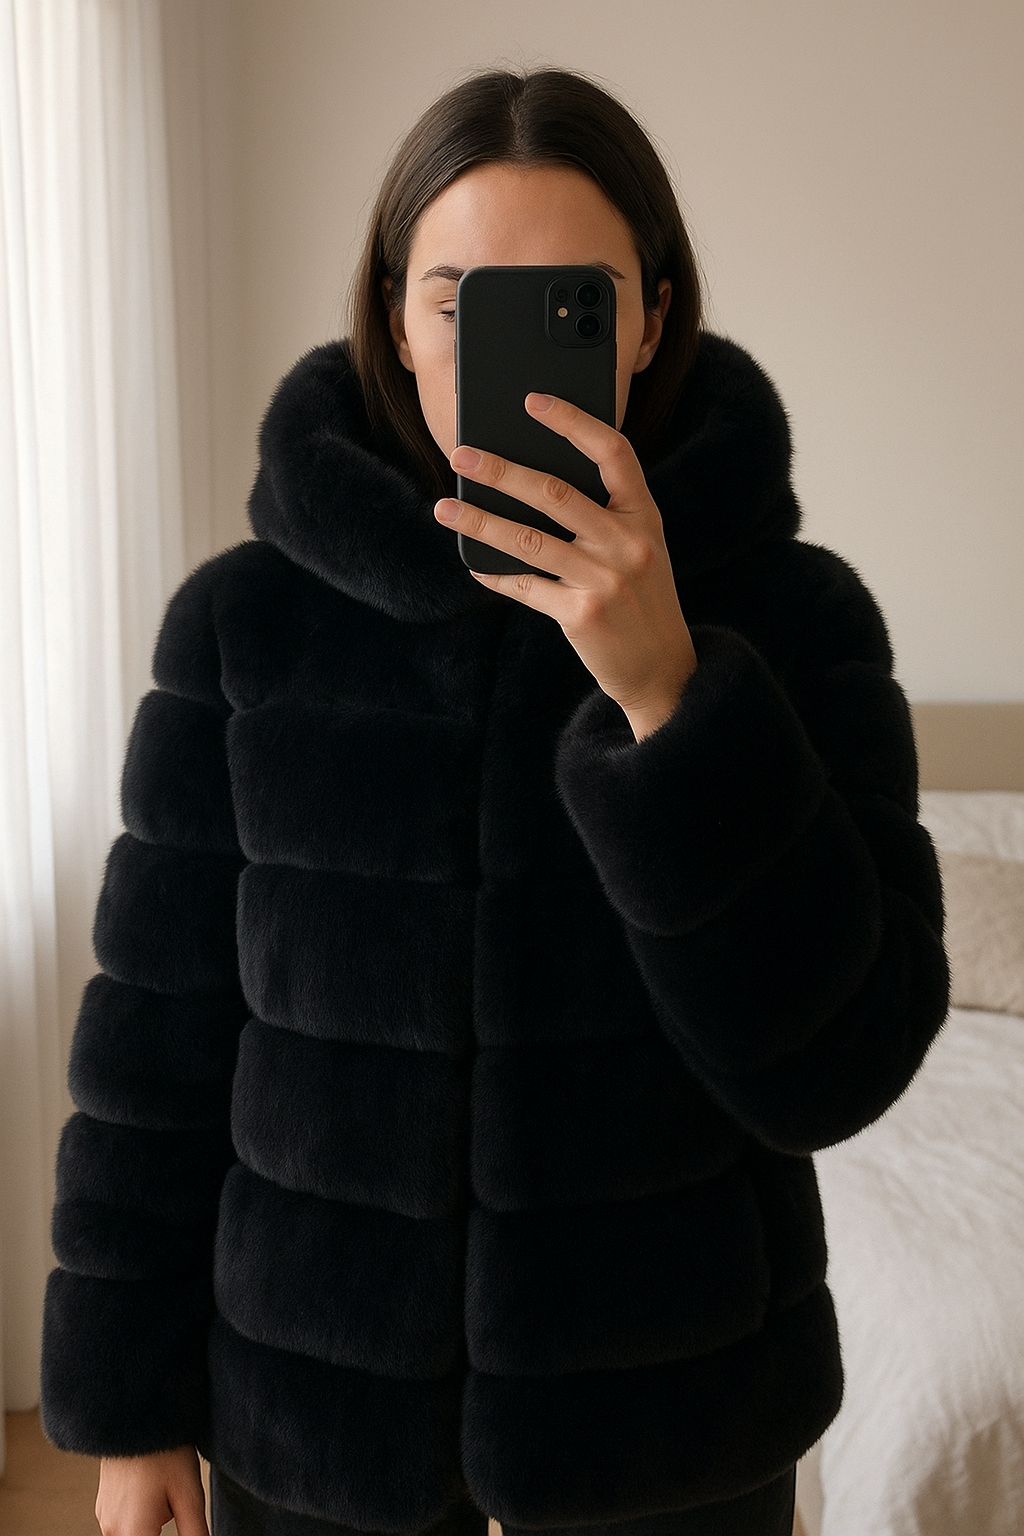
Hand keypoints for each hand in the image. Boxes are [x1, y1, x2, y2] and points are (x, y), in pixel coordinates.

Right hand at [96, 1446, 209, 1535]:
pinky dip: (140, 1513)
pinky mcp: (103, 1505)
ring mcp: (104, 1517)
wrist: (136, 1415)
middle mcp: (112, 1531)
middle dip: (159, 1530)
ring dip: (150, 1525)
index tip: (176, 1513)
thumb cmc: (165, 1452)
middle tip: (172, 1501)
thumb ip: (195, 1533)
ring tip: (163, 1488)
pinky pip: (124, 1521)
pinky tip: (152, 1485)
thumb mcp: (189, 1495)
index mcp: (133, 1533)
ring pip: (134, 1533)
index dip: (164, 1534)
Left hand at [435, 393, 696, 740]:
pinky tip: (475, 562)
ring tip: (445, 508)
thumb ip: (603, 514)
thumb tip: (528, 481)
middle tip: (461, 455)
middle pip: (555, 493)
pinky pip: (527, 587)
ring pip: (530, 540)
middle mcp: (628, 543)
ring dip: (481, 521)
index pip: (613, 452)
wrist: (663, 667)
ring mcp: (606, 580)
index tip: (533, 401)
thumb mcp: (640, 547)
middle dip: (501, 471)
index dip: (572, 422)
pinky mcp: (583, 615)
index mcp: (644, 515)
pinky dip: (497, 575)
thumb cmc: (641, 596)